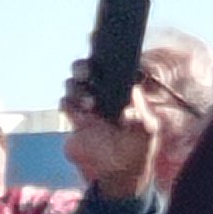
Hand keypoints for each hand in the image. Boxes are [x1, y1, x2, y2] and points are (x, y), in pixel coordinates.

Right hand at [59, 56, 156, 200]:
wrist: (120, 172)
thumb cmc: (138, 147)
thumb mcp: (147, 128)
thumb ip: (140, 109)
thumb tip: (130, 92)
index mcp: (124, 88)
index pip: (114, 63)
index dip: (106, 50)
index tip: (100, 40)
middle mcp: (104, 92)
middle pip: (88, 68)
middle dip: (85, 66)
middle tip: (89, 72)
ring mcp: (88, 104)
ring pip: (74, 84)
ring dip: (77, 87)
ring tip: (90, 103)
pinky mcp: (76, 119)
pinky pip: (66, 103)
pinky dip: (69, 105)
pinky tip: (80, 113)